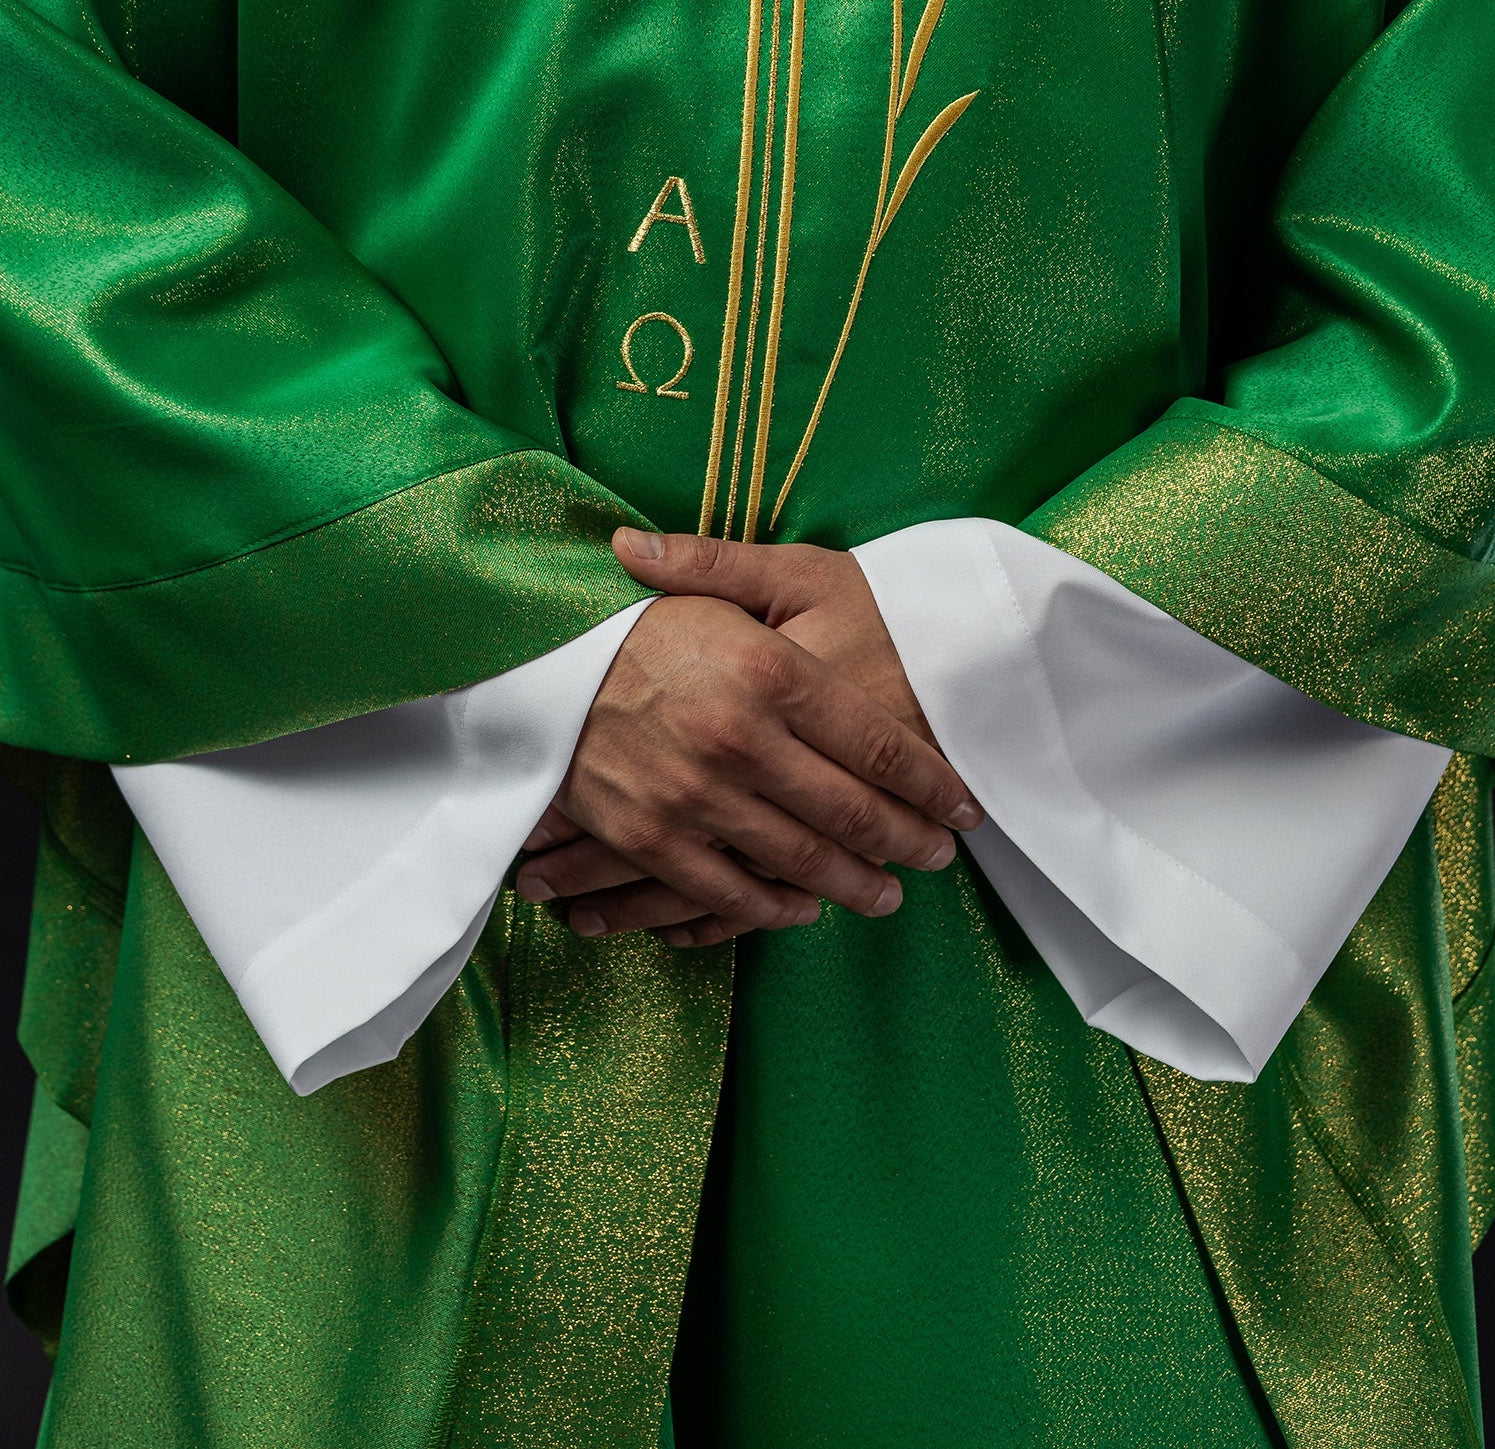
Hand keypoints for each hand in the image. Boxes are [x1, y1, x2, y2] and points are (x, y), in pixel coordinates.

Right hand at [515, 531, 975, 946]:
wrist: (532, 659)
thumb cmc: (638, 616)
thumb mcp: (721, 586)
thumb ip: (801, 619)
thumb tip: (866, 623)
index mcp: (772, 671)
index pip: (880, 745)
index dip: (932, 783)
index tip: (961, 805)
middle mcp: (743, 738)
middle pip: (853, 811)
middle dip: (907, 842)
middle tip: (938, 859)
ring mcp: (697, 794)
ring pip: (801, 860)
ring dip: (855, 885)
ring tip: (887, 895)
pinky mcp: (653, 835)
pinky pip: (730, 891)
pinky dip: (776, 907)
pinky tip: (804, 908)